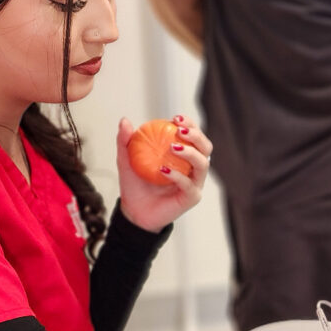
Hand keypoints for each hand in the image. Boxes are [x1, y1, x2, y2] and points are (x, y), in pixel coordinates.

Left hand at [115, 115, 210, 232]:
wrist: (134, 211)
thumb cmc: (134, 185)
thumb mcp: (126, 160)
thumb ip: (125, 141)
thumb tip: (125, 120)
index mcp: (184, 155)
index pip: (193, 136)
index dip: (190, 124)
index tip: (175, 118)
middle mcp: (193, 168)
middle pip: (206, 147)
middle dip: (196, 135)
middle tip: (179, 130)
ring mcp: (195, 183)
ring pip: (203, 164)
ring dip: (190, 152)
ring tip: (172, 147)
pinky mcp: (192, 197)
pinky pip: (189, 184)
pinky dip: (177, 175)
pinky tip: (164, 170)